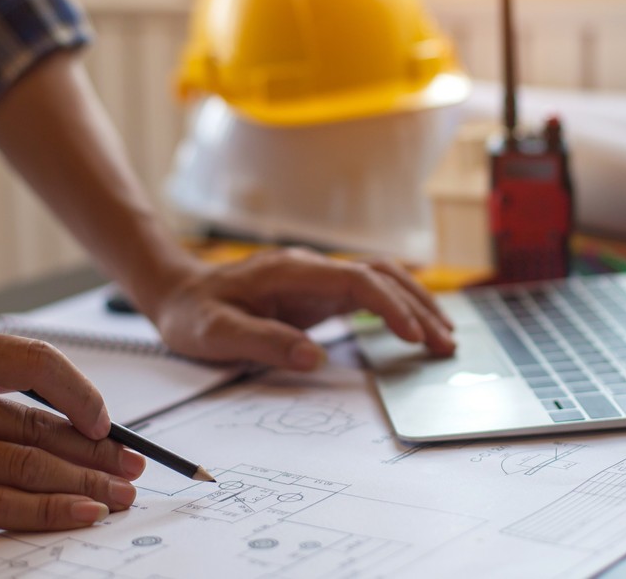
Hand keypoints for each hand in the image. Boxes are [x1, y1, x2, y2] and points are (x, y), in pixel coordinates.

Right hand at [0, 327, 145, 530]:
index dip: (81, 393)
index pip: (33, 364)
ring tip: (118, 495)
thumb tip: (82, 417)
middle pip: (36, 428)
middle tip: (134, 468)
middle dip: (95, 453)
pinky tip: (79, 512)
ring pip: (22, 468)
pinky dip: (44, 511)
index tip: (106, 422)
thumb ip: (1, 376)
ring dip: (81, 485)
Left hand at [149, 247, 456, 370]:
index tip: (413, 335)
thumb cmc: (194, 313)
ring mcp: (318, 277)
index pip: (355, 280)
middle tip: (446, 344)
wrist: (179, 293)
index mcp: (290, 271)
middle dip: (418, 307)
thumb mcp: (216, 333)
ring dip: (415, 304)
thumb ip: (263, 341)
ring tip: (444, 337)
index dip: (389, 305)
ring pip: (381, 279)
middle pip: (380, 275)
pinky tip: (419, 324)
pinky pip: (369, 293)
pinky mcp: (319, 292)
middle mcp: (311, 268)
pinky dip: (398, 306)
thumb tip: (314, 357)